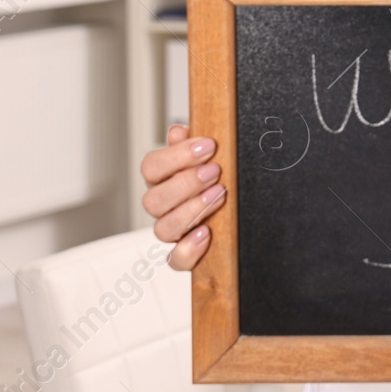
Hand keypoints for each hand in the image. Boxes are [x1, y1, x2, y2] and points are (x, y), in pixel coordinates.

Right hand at [141, 123, 226, 270]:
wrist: (238, 206)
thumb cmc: (218, 176)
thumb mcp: (208, 156)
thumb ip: (192, 144)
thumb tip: (177, 132)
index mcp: (162, 180)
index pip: (151, 167)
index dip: (177, 156)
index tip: (208, 145)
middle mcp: (163, 206)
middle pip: (153, 200)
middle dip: (186, 183)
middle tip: (214, 171)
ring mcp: (173, 230)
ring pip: (162, 229)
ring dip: (190, 211)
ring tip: (218, 195)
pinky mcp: (185, 254)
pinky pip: (176, 260)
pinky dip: (188, 249)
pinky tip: (206, 233)